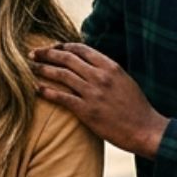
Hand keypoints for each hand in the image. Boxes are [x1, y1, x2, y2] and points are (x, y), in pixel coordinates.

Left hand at [31, 43, 169, 157]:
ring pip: (61, 75)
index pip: (81, 49)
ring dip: (43, 69)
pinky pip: (61, 97)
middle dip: (47, 54)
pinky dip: (46, 91)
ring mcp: (93, 93)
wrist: (145, 129)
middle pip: (67, 59)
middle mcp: (100, 76)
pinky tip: (36, 88)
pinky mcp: (87, 111)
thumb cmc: (136, 106)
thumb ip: (106, 70)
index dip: (63, 46)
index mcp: (111, 66)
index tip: (52, 47)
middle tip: (33, 53)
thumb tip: (88, 63)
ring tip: (30, 67)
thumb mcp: (124, 80)